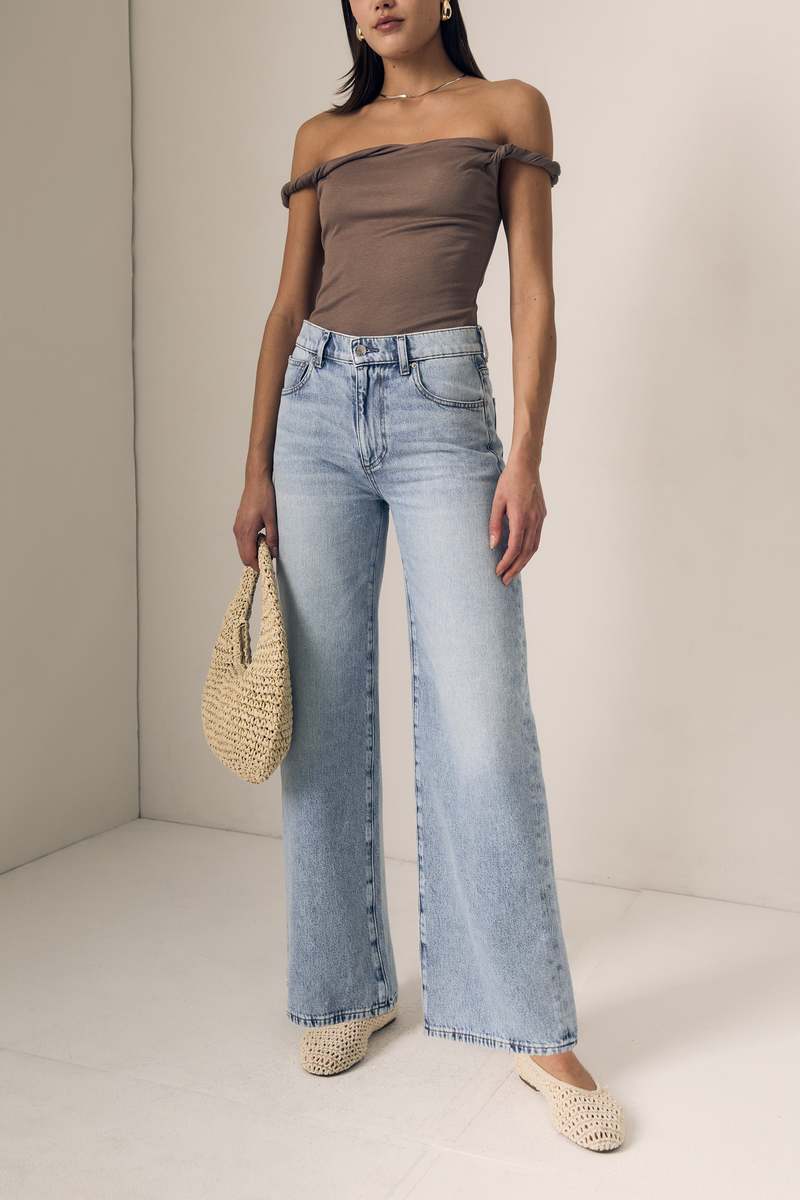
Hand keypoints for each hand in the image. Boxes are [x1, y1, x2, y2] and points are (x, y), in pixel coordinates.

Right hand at [233, 469, 277, 568]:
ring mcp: (237, 527)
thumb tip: (274, 553)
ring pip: (243, 549)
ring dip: (254, 552)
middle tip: (270, 558)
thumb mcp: (272, 519)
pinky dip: (251, 544)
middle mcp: (238, 531)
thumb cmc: (264, 496)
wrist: (256, 481)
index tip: (268, 568)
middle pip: (244, 555)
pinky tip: (262, 538)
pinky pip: (243, 541)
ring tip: (268, 546)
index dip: (257, 566)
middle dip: (256, 560)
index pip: (248, 557)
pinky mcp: (239, 524)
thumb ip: (273, 538)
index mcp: (246, 531)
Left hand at [488, 453, 545, 584]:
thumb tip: (492, 545)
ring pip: (533, 548)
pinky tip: (521, 556)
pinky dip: (529, 551)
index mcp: (521, 517)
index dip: (506, 562)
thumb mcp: (496, 501)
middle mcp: (533, 520)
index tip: (497, 571)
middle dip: (515, 568)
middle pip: (526, 552)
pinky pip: (536, 539)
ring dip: (523, 562)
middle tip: (505, 581)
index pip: (514, 547)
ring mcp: (540, 518)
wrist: (527, 466)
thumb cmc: (509, 481)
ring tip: (513, 573)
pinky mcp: (542, 516)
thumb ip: (494, 524)